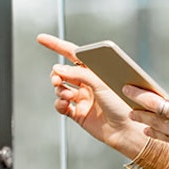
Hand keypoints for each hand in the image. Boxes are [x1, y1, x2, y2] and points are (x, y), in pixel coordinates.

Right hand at [37, 34, 143, 157]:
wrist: (126, 130)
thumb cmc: (122, 104)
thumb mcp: (101, 83)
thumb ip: (79, 74)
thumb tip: (58, 68)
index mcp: (96, 71)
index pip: (73, 53)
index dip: (57, 45)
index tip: (41, 39)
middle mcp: (89, 83)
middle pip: (64, 72)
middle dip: (56, 74)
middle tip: (57, 78)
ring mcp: (83, 98)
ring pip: (61, 88)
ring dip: (59, 89)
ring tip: (66, 95)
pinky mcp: (79, 113)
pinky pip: (61, 106)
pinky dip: (59, 104)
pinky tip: (64, 104)